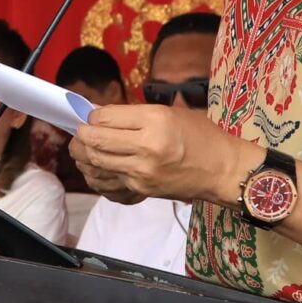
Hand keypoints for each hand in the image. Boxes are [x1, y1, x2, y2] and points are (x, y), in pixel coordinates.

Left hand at [71, 104, 250, 206]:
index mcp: (155, 121)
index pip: (105, 118)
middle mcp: (146, 147)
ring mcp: (142, 172)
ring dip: (83, 154)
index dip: (92, 116)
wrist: (223, 170)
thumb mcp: (170, 113)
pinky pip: (107, 182)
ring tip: (82, 147)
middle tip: (79, 131)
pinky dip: (96, 173)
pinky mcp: (141, 189)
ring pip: (95, 162)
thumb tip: (100, 116)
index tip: (92, 116)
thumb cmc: (201, 137)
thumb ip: (134, 115)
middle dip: (80, 135)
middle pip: (95, 141)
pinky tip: (95, 166)